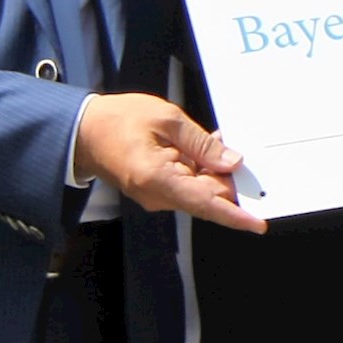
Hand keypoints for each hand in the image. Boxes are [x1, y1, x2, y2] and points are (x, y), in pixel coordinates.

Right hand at [77, 93, 262, 232]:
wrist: (84, 130)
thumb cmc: (118, 120)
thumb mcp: (166, 119)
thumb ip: (201, 143)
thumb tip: (231, 161)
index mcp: (158, 180)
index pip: (206, 204)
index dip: (235, 216)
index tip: (258, 223)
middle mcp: (158, 196)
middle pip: (206, 196)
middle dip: (228, 179)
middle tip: (241, 151)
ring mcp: (156, 196)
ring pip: (199, 191)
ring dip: (213, 171)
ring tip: (217, 140)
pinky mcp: (156, 190)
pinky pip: (186, 185)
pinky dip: (200, 169)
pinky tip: (204, 147)